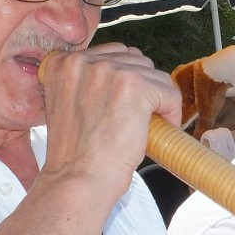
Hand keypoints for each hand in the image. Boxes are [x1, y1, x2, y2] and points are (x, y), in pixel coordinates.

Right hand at [39, 44, 181, 194]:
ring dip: (157, 100)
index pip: (109, 55)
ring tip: (149, 126)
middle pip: (134, 60)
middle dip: (142, 88)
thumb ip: (86, 84)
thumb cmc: (74, 155)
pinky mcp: (134, 86)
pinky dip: (172, 111)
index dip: (123, 80)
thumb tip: (122, 76)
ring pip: (154, 75)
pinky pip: (168, 91)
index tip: (124, 105)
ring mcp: (108, 70)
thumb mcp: (67, 105)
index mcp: (61, 62)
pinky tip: (161, 130)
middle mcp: (82, 60)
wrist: (77, 180)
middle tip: (139, 118)